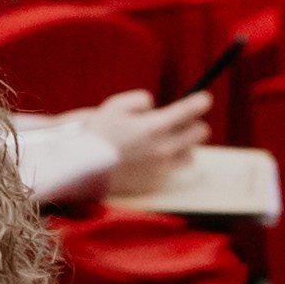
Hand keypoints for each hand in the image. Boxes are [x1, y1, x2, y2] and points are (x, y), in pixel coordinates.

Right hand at [92, 86, 211, 196]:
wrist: (81, 170)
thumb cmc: (96, 135)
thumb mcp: (114, 106)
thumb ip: (141, 101)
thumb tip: (154, 108)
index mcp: (155, 126)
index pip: (191, 110)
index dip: (200, 102)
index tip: (203, 100)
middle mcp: (163, 149)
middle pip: (200, 134)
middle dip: (193, 125)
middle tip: (179, 123)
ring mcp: (160, 169)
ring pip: (190, 155)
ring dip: (183, 147)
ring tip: (166, 144)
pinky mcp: (153, 184)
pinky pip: (171, 171)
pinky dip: (165, 164)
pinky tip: (148, 160)